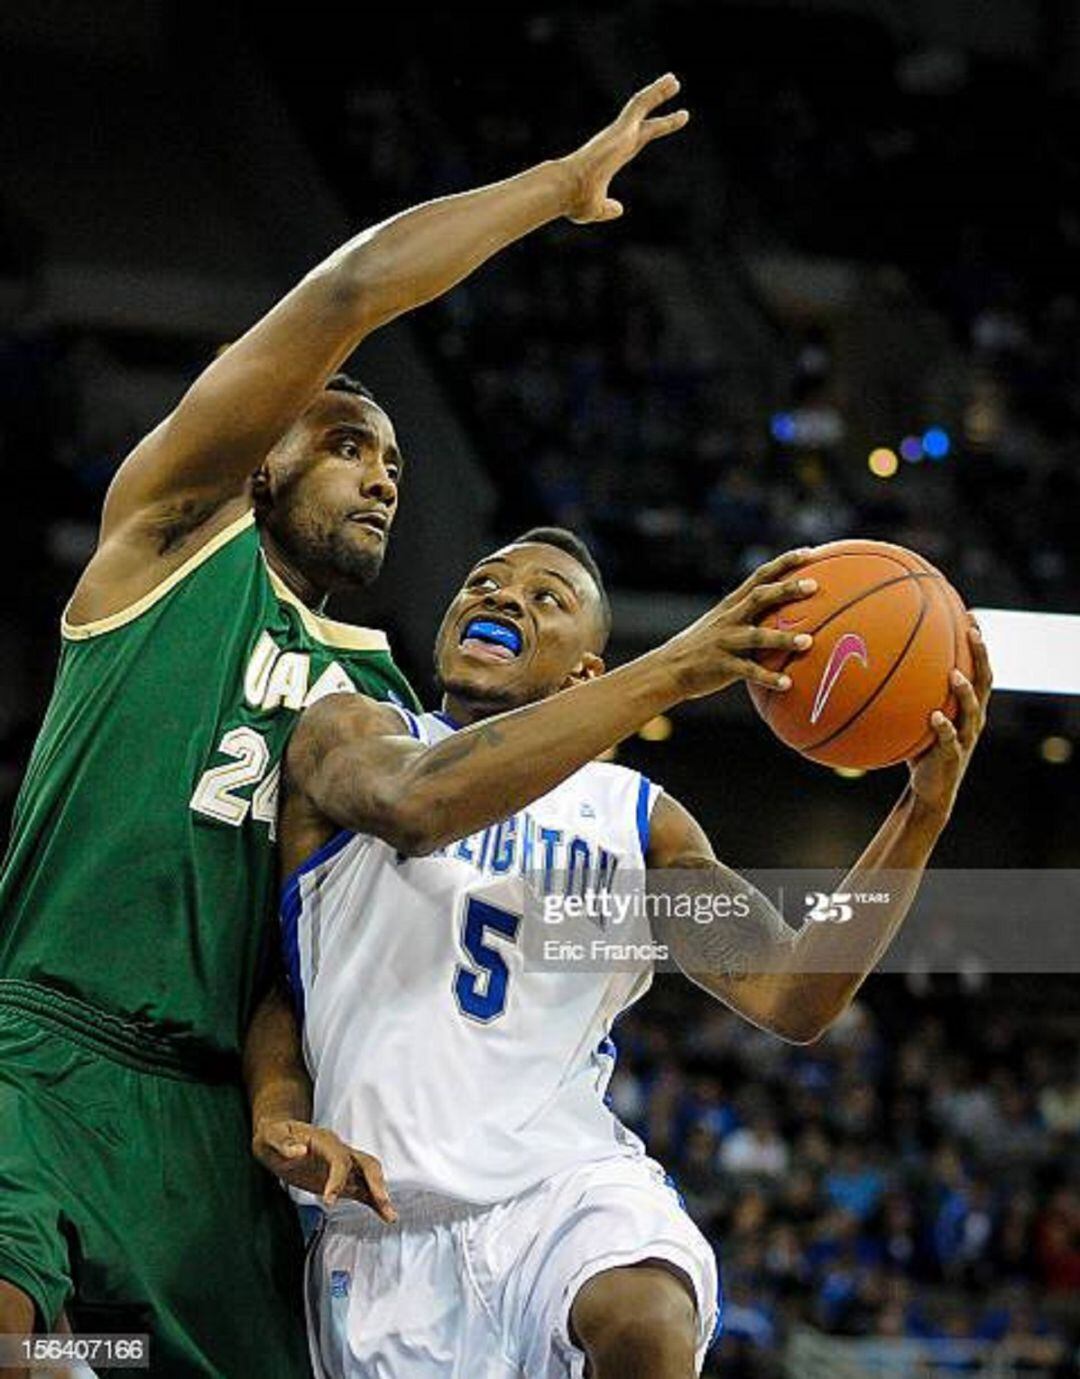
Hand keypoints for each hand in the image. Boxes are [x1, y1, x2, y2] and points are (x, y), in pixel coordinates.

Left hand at [252, 1117, 396, 1221]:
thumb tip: (299, 1151)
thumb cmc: (275, 1135)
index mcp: (325, 1141)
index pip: (339, 1159)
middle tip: (381, 1202)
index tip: (329, 1201)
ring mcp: (343, 1165)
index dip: (337, 1179)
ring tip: (390, 1216)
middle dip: (375, 1182)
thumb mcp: (271, 1136)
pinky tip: (384, 1215)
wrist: (279, 1137)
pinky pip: (362, 1190)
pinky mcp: (342, 1179)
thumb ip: (283, 1143)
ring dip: (380, 1195)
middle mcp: (340, 1151)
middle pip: (366, 1163)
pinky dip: (374, 1202)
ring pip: (369, 1177)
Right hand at [558, 73, 688, 223]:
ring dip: (658, 92)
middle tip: (672, 90)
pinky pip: (640, 104)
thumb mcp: (596, 209)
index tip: (666, 123)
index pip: (638, 140)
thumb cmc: (575, 201)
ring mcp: (618, 133)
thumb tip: (618, 209)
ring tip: (675, 80)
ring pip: (642, 106)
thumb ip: (608, 208)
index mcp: (613, 158)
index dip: (653, 130)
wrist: (566, 189)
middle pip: (643, 119)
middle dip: (657, 104)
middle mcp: (616, 142)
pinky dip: (655, 93)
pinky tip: (669, 83)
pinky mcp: (621, 128)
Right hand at [662, 548, 819, 699]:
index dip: (785, 562)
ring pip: (757, 636)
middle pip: (761, 597)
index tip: (810, 552)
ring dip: (783, 639)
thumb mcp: (723, 624)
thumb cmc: (704, 647)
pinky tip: (787, 684)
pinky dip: (768, 677)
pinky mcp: (722, 665)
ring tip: (808, 642)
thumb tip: (788, 616)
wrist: (669, 669)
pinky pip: (749, 671)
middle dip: (787, 589)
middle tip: (814, 586)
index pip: (761, 576)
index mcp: (732, 605)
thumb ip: (750, 617)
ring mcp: (725, 641)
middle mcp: (730, 618)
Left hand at [908, 619, 991, 818]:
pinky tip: (934, 716)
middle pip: (985, 681)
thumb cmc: (921, 746)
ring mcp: (965, 737)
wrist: (929, 789)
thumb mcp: (916, 716)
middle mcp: (972, 717)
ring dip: (965, 692)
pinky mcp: (952, 757)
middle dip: (980, 656)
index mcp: (967, 704)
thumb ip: (907, 692)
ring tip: (955, 674)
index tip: (970, 614)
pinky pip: (950, 740)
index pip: (978, 667)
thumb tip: (873, 660)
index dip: (977, 642)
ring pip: (972, 710)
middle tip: (973, 632)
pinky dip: (943, 728)